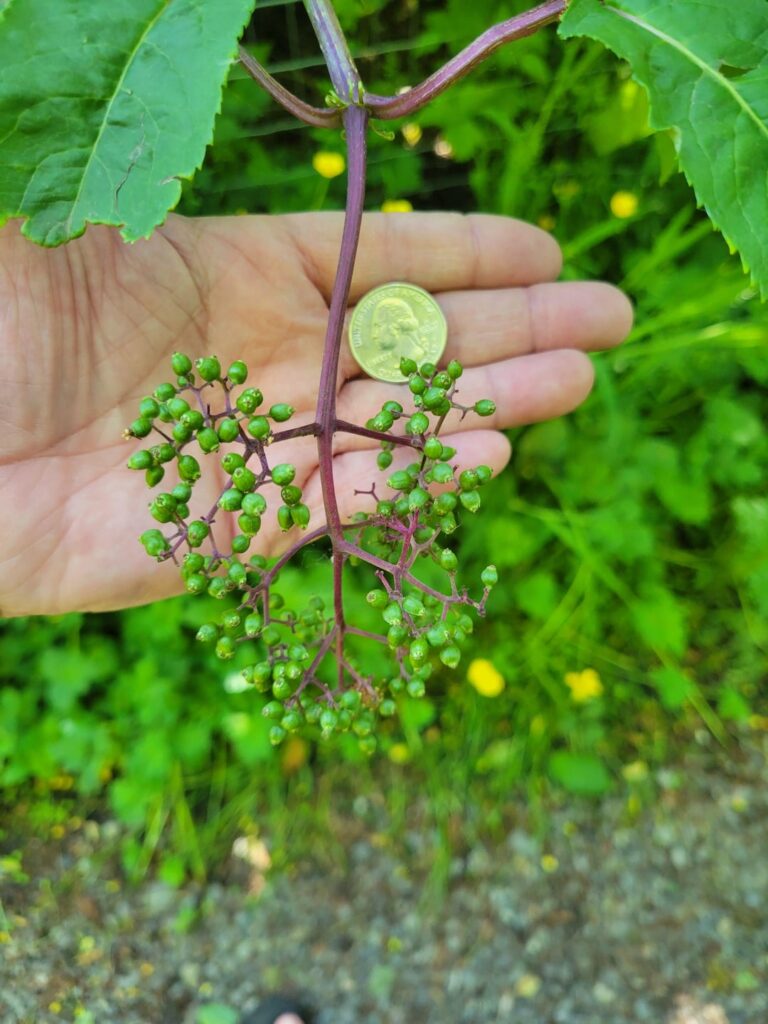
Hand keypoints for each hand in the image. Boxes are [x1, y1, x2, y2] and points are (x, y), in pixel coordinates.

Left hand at [0, 212, 631, 615]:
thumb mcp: (71, 223)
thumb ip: (158, 180)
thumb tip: (210, 120)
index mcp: (229, 269)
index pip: (373, 255)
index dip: (462, 250)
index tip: (544, 244)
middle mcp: (260, 355)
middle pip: (409, 338)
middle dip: (513, 324)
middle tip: (607, 316)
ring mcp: (257, 443)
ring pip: (398, 421)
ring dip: (491, 401)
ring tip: (578, 378)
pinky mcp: (241, 526)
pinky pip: (349, 499)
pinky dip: (419, 478)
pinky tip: (491, 451)